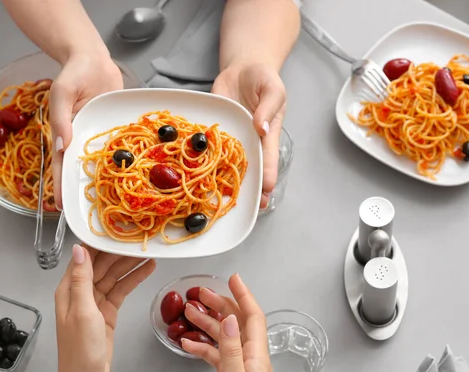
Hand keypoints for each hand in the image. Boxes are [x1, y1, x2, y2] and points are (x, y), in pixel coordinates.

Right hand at [50, 54, 123, 208]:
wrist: (94, 59)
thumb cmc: (74, 73)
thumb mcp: (63, 92)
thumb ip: (61, 118)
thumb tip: (60, 146)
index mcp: (64, 133)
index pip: (60, 164)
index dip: (60, 185)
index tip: (60, 206)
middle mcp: (80, 139)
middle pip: (79, 168)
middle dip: (81, 189)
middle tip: (87, 213)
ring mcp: (97, 136)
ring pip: (99, 162)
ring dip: (103, 179)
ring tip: (110, 203)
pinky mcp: (112, 131)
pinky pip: (116, 148)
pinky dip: (121, 161)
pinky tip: (130, 175)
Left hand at [53, 245, 155, 371]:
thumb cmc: (80, 351)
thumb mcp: (82, 311)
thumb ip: (81, 279)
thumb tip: (78, 249)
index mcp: (69, 290)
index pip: (84, 258)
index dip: (99, 242)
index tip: (114, 229)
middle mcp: (81, 292)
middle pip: (101, 264)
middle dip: (118, 251)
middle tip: (137, 239)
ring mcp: (95, 302)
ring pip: (114, 276)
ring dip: (129, 264)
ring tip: (147, 251)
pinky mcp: (108, 311)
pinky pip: (121, 290)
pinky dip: (133, 279)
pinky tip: (146, 270)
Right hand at [181, 274, 273, 371]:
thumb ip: (232, 350)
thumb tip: (231, 319)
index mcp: (256, 355)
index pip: (253, 315)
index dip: (244, 294)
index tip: (233, 278)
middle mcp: (251, 357)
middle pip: (236, 322)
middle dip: (220, 303)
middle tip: (202, 292)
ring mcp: (241, 367)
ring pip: (224, 337)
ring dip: (207, 323)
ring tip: (190, 313)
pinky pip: (216, 356)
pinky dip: (202, 347)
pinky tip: (189, 344)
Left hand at [212, 63, 285, 208]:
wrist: (242, 69)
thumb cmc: (263, 79)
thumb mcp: (272, 89)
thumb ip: (268, 107)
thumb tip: (262, 128)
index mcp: (267, 134)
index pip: (269, 158)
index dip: (268, 174)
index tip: (266, 189)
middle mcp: (249, 141)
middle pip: (250, 168)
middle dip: (250, 187)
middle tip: (248, 206)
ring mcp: (231, 138)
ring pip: (228, 162)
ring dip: (224, 179)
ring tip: (221, 199)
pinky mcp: (214, 132)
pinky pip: (208, 147)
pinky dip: (202, 159)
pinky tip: (195, 172)